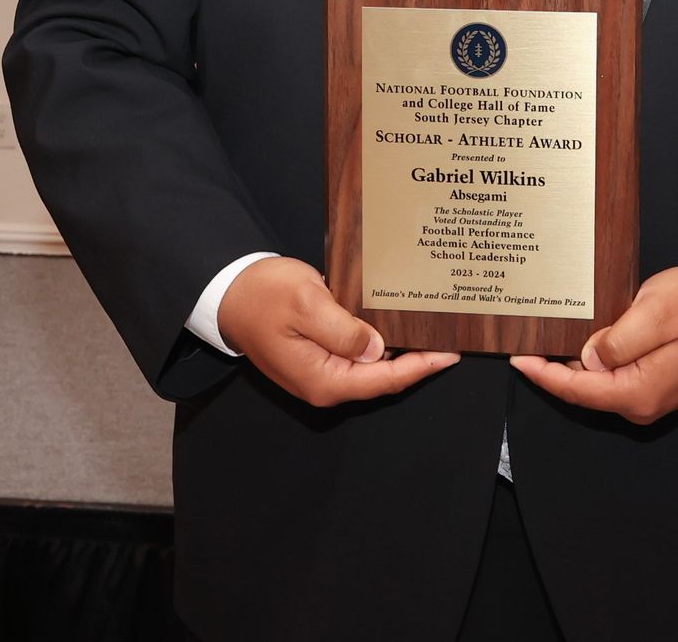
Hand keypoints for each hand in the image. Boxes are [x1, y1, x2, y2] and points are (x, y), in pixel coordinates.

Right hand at [216, 256, 458, 407]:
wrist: (226, 292)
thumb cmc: (262, 295)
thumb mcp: (306, 304)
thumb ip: (343, 330)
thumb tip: (376, 347)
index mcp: (324, 380)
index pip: (385, 380)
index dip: (422, 366)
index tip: (451, 352)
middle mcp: (325, 384)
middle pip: (382, 378)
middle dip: (417, 360)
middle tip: (448, 336)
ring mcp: (320, 373)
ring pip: (371, 366)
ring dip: (398, 349)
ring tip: (429, 329)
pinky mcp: (317, 357)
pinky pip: (356, 354)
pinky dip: (378, 341)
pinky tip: (394, 322)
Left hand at [509, 265, 677, 425]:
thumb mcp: (654, 314)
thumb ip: (618, 341)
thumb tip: (589, 358)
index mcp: (641, 393)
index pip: (578, 390)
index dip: (543, 375)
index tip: (516, 358)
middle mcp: (644, 403)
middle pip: (584, 391)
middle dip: (552, 370)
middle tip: (523, 342)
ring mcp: (651, 394)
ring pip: (597, 383)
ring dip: (571, 364)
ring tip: (542, 339)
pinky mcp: (656, 380)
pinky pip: (613, 376)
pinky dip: (592, 360)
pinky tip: (577, 339)